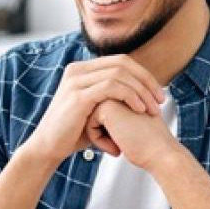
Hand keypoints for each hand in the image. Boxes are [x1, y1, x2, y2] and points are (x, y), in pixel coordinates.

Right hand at [24, 55, 164, 163]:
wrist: (49, 147)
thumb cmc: (73, 133)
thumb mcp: (94, 110)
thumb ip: (110, 98)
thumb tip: (136, 94)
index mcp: (82, 69)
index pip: (120, 61)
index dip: (143, 75)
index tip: (157, 94)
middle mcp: (77, 69)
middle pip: (123, 63)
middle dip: (146, 80)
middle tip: (160, 99)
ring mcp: (76, 80)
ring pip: (120, 73)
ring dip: (141, 90)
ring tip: (152, 108)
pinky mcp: (78, 95)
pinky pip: (112, 87)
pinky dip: (130, 96)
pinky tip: (139, 110)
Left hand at [85, 99, 182, 170]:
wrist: (161, 152)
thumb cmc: (147, 143)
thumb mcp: (129, 122)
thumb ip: (114, 115)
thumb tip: (93, 120)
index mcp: (125, 90)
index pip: (101, 112)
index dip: (109, 131)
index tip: (127, 138)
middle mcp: (119, 88)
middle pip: (94, 114)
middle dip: (103, 133)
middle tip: (123, 143)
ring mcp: (113, 95)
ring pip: (90, 118)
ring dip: (101, 137)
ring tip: (120, 145)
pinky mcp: (107, 106)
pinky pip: (89, 124)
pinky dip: (99, 140)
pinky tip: (117, 146)